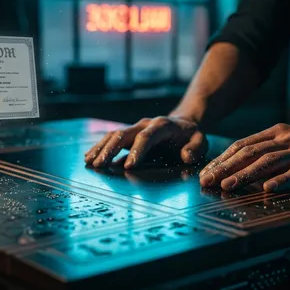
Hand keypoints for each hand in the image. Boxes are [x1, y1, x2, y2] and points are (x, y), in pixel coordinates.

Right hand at [84, 116, 206, 168]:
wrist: (183, 123)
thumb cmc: (191, 136)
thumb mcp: (200, 141)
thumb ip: (195, 148)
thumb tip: (185, 156)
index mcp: (163, 125)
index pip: (147, 136)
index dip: (137, 150)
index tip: (129, 166)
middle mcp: (146, 124)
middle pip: (124, 134)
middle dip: (110, 149)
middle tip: (99, 164)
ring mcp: (135, 128)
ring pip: (114, 135)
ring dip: (101, 148)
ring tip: (89, 162)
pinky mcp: (129, 134)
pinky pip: (111, 138)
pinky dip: (99, 147)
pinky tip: (89, 157)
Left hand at [198, 123, 289, 191]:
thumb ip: (270, 152)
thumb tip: (241, 169)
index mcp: (278, 132)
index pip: (243, 145)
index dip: (222, 159)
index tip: (205, 173)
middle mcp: (288, 138)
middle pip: (250, 152)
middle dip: (226, 167)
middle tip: (207, 181)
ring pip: (269, 161)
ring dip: (246, 174)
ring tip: (228, 186)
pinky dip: (282, 179)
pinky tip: (268, 188)